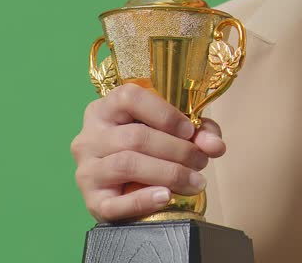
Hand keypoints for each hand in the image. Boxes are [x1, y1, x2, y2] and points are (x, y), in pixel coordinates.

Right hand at [70, 83, 225, 221]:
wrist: (127, 188)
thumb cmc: (151, 150)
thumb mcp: (175, 131)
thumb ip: (198, 131)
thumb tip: (215, 145)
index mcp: (105, 109)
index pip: (129, 97)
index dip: (164, 113)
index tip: (190, 130)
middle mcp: (89, 137)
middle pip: (136, 136)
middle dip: (178, 149)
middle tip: (201, 161)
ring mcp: (86, 170)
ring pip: (127, 164)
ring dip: (169, 173)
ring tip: (194, 181)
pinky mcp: (91, 201)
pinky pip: (115, 203)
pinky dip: (144, 200)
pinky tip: (166, 196)